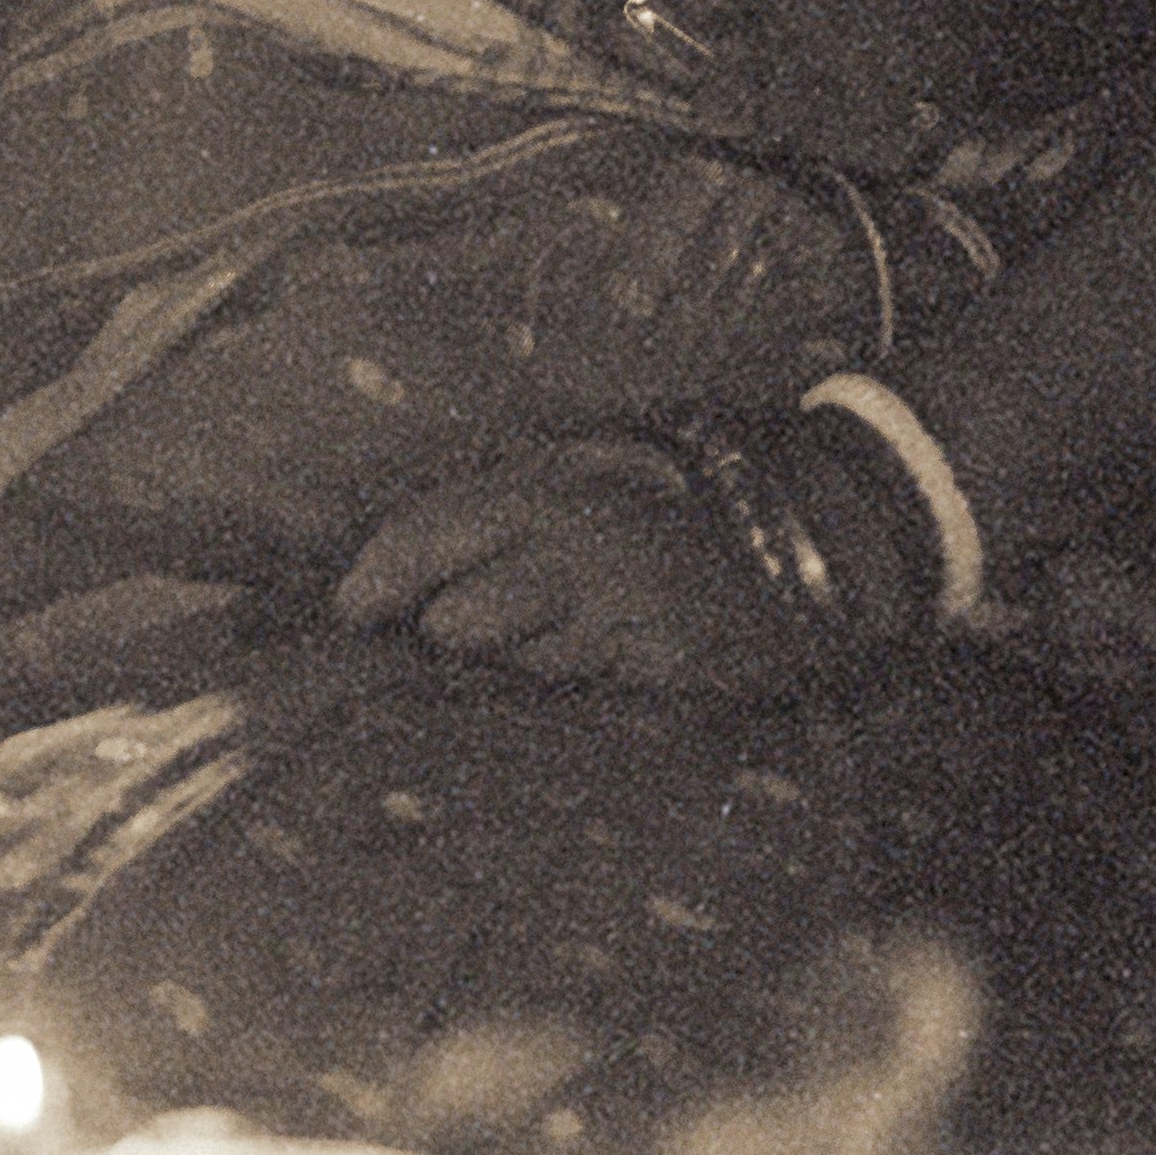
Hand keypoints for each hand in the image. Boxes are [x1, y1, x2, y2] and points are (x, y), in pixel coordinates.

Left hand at [331, 433, 829, 693]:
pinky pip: (584, 683)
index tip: (348, 611)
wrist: (807, 532)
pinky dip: (580, 668)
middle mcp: (578, 547)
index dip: (377, 578)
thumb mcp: (580, 471)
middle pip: (460, 620)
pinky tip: (608, 639)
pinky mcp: (663, 665)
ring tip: (565, 617)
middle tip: (452, 624)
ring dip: (519, 653)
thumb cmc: (668, 498)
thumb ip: (497, 509)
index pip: (429, 534)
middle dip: (447, 629)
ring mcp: (625, 611)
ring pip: (520, 662)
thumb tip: (397, 564)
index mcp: (548, 485)